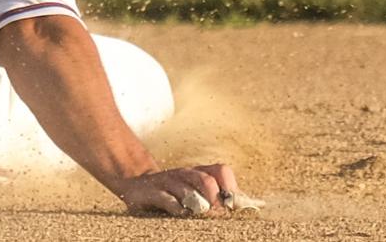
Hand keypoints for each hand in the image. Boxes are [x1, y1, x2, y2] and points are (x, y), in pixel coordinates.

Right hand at [112, 163, 253, 216]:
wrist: (134, 184)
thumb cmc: (173, 193)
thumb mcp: (195, 190)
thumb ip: (220, 195)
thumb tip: (251, 205)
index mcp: (198, 173)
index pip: (221, 171)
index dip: (231, 188)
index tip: (233, 206)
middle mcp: (183, 174)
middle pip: (206, 180)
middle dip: (215, 199)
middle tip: (218, 214)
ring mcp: (166, 182)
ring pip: (187, 190)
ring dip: (197, 204)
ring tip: (200, 213)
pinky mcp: (150, 192)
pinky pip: (166, 199)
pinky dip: (176, 208)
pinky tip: (181, 214)